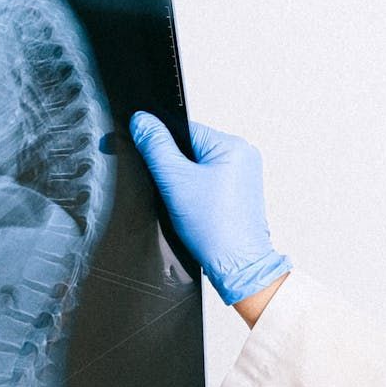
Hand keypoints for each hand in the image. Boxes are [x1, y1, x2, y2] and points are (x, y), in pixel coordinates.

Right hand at [130, 111, 291, 307]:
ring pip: (198, 167)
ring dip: (186, 183)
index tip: (156, 166)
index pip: (184, 130)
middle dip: (176, 168)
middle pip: (191, 149)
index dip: (163, 147)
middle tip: (175, 192)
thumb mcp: (175, 182)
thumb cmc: (216, 229)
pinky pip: (209, 182)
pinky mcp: (240, 193)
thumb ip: (155, 147)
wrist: (236, 265)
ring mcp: (244, 175)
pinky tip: (198, 210)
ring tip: (190, 204)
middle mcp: (243, 156)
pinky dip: (197, 194)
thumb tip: (142, 121)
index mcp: (233, 145)